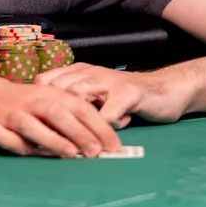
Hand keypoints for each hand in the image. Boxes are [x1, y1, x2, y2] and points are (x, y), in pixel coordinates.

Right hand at [0, 74, 121, 158]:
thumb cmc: (17, 101)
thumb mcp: (44, 101)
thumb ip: (68, 119)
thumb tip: (98, 141)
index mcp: (50, 95)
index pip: (79, 108)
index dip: (98, 126)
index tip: (114, 145)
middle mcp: (32, 103)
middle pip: (58, 115)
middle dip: (79, 133)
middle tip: (96, 151)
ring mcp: (11, 115)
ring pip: (33, 126)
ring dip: (52, 140)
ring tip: (70, 153)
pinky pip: (6, 138)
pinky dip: (17, 144)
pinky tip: (31, 151)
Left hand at [35, 64, 194, 127]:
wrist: (164, 90)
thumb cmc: (124, 98)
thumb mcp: (94, 95)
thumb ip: (74, 102)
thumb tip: (47, 121)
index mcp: (79, 71)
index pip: (45, 80)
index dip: (41, 101)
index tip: (43, 121)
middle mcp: (90, 72)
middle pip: (57, 89)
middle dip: (56, 113)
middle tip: (61, 132)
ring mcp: (109, 80)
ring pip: (78, 96)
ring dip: (78, 121)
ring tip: (85, 135)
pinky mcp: (128, 92)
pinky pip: (108, 113)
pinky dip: (107, 125)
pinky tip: (116, 127)